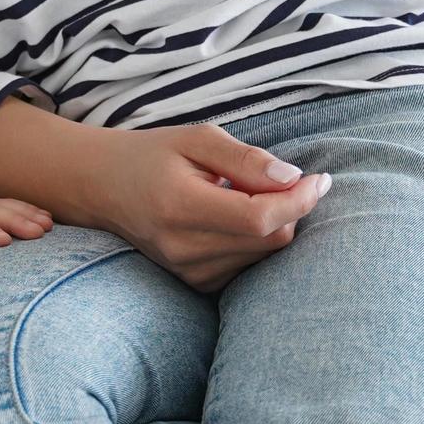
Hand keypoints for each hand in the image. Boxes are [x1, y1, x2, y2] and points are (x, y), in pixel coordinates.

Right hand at [95, 125, 329, 293]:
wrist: (102, 189)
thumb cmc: (151, 155)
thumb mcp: (196, 139)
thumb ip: (245, 158)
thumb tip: (293, 177)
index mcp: (181, 206)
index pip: (259, 217)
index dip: (299, 200)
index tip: (321, 179)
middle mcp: (183, 248)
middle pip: (270, 239)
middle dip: (292, 208)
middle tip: (285, 178)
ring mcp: (188, 272)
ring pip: (264, 255)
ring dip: (274, 223)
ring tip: (244, 194)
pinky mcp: (195, 284)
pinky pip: (249, 265)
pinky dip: (256, 240)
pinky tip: (234, 216)